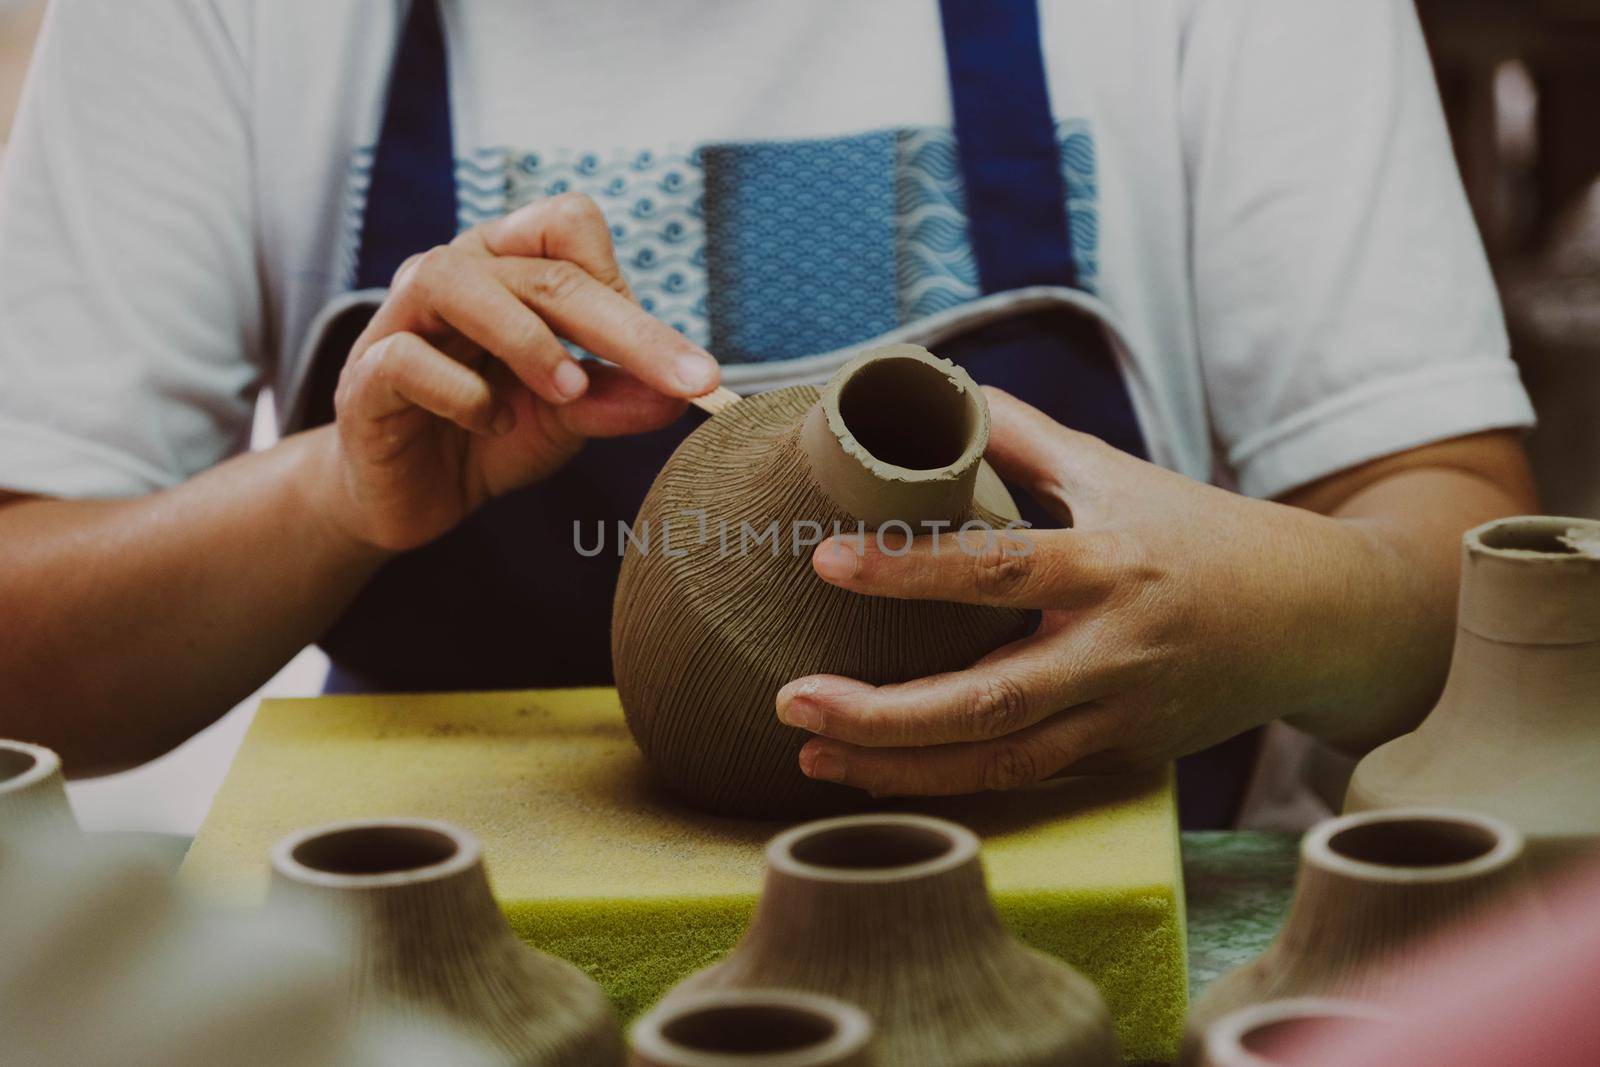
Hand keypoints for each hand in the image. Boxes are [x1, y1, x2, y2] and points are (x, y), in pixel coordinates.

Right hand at [315, 193, 719, 551]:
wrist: (412, 497)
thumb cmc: (492, 435)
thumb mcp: (568, 419)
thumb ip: (619, 400)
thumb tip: (686, 394)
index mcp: (507, 264)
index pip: (569, 227)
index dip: (621, 285)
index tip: (671, 361)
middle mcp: (455, 272)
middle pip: (541, 270)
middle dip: (622, 328)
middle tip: (684, 380)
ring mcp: (402, 317)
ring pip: (455, 282)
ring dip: (527, 339)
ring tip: (569, 392)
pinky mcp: (365, 375)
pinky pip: (408, 359)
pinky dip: (461, 394)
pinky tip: (489, 425)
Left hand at [776, 387, 1413, 796]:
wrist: (1314, 620)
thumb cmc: (1197, 531)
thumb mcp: (1115, 470)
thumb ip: (1020, 435)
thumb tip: (926, 387)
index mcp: (1110, 563)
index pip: (999, 569)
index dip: (910, 568)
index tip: (824, 561)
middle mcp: (1114, 650)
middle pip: (991, 698)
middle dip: (886, 712)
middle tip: (791, 699)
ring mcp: (1119, 717)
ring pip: (1000, 762)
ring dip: (900, 768)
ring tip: (810, 753)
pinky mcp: (1119, 759)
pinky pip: (1023, 779)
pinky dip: (948, 783)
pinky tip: (876, 773)